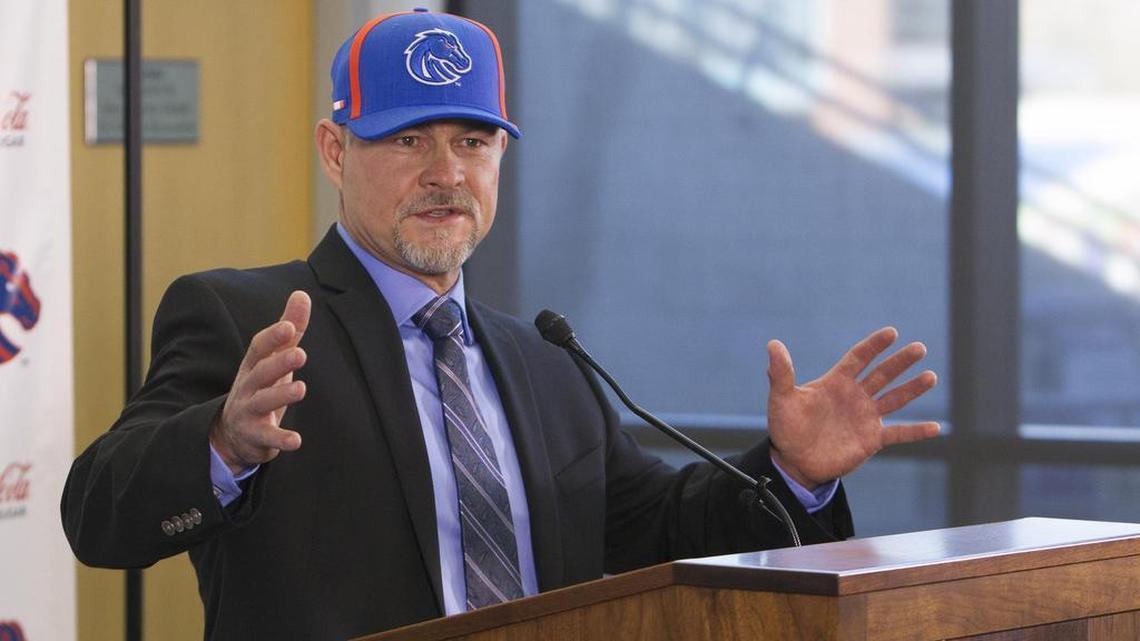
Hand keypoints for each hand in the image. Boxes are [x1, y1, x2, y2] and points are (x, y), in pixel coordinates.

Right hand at [210, 291, 310, 474]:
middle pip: (261, 373)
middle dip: (279, 363)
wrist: (232, 432)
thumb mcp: (273, 358)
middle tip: (300, 354)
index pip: (259, 348)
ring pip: (263, 403)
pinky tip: (296, 440)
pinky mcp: (255, 436)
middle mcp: (248, 387)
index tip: (288, 326)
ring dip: (281, 396)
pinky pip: (267, 437)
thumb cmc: (260, 387)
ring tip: (301, 389)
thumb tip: (302, 294)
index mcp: (254, 365)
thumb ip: (289, 330)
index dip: (273, 337)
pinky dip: (280, 439)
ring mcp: (249, 412)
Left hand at [766, 327, 938, 488]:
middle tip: (919, 348)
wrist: (794, 461)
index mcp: (836, 382)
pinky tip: (936, 428)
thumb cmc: (786, 428)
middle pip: (882, 374)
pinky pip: (899, 433)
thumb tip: (773, 344)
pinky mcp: (871, 439)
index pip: (858, 358)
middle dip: (900, 361)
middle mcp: (855, 396)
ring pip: (894, 398)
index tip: (891, 332)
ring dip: (912, 389)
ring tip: (930, 376)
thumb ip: (781, 373)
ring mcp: (865, 417)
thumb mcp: (781, 399)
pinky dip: (916, 431)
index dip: (874, 345)